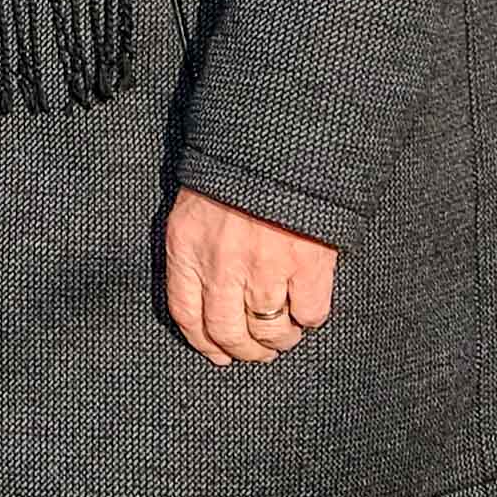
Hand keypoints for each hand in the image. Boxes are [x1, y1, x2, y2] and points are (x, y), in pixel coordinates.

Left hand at [163, 189, 337, 366]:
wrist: (277, 142)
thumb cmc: (233, 173)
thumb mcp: (195, 208)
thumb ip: (194, 251)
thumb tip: (204, 301)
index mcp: (187, 247)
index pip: (186, 314)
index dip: (203, 342)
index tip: (218, 354)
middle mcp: (222, 264)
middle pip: (228, 331)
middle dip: (245, 350)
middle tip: (258, 352)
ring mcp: (265, 267)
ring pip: (271, 331)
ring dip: (279, 340)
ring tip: (284, 335)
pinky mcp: (307, 264)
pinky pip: (310, 313)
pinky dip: (309, 318)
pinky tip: (307, 310)